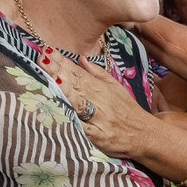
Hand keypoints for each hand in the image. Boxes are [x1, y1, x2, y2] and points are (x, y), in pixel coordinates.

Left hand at [36, 48, 156, 157]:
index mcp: (101, 88)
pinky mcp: (99, 135)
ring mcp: (98, 117)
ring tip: (52, 77)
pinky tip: (64, 112)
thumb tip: (81, 58)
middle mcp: (99, 100)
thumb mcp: (116, 88)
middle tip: (42, 58)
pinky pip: (84, 127)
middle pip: (75, 84)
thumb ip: (97, 73)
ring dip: (66, 90)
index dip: (62, 62)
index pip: (78, 72)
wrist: (144, 134)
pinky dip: (74, 119)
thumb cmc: (127, 111)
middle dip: (58, 71)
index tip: (47, 51)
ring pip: (79, 102)